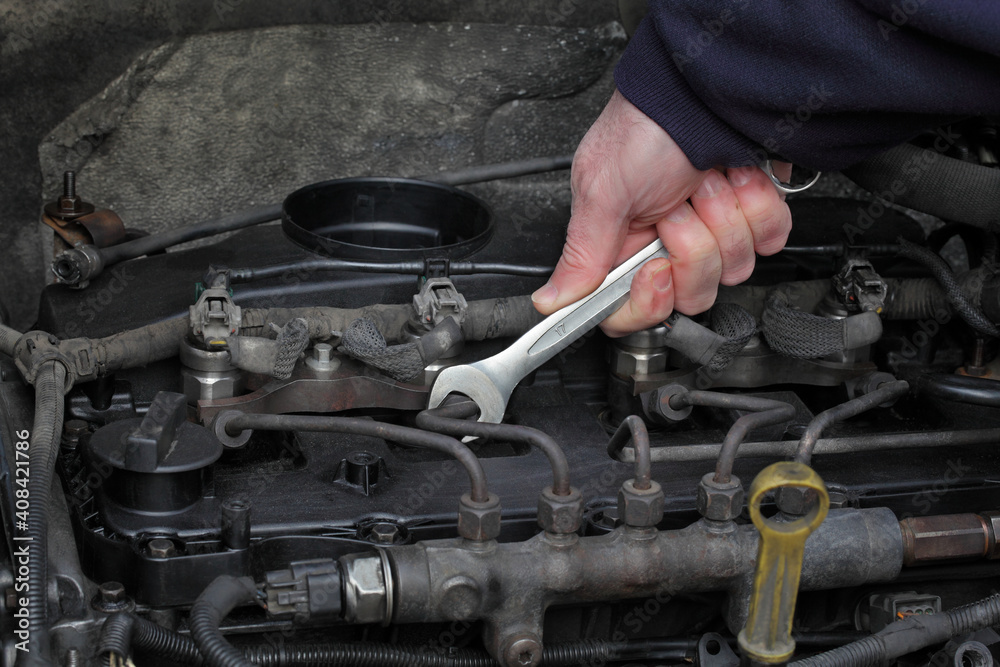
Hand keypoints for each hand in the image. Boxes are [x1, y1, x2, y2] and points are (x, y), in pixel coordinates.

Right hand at [532, 89, 792, 336]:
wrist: (707, 88)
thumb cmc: (648, 126)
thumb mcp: (603, 191)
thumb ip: (582, 255)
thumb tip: (548, 301)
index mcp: (623, 247)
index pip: (631, 312)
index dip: (648, 302)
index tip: (655, 270)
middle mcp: (667, 246)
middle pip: (689, 295)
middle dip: (693, 247)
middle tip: (678, 207)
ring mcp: (713, 231)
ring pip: (733, 268)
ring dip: (724, 216)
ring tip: (706, 180)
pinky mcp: (753, 216)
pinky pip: (769, 240)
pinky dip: (759, 205)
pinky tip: (738, 178)